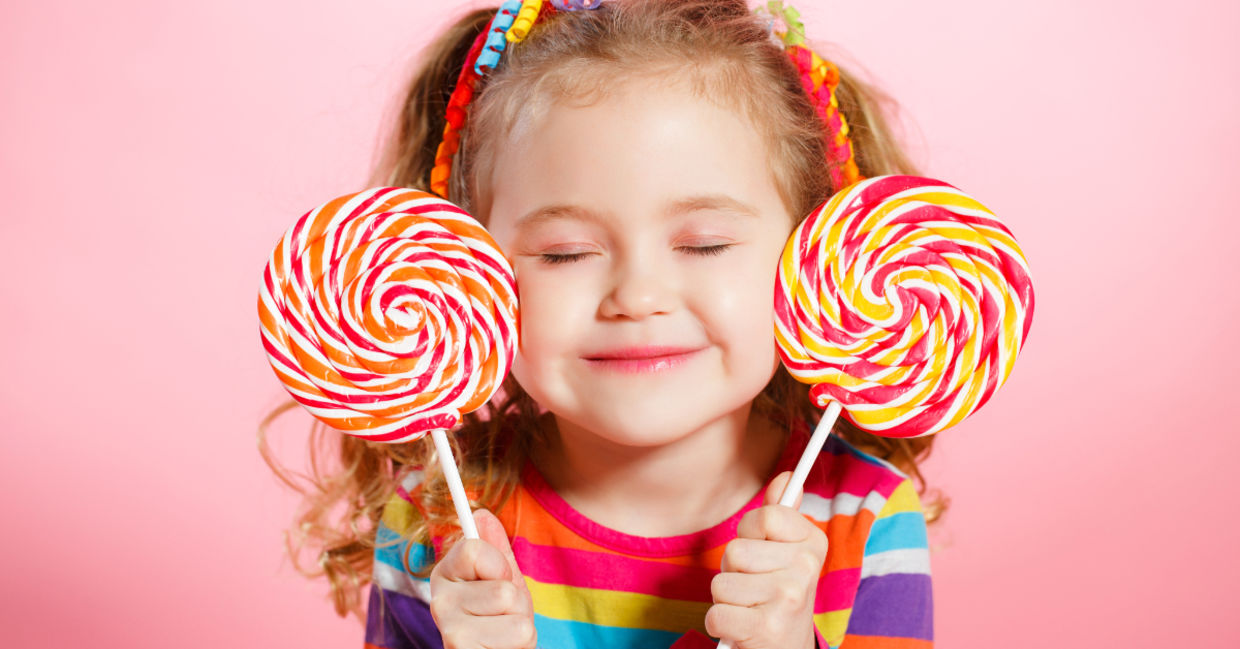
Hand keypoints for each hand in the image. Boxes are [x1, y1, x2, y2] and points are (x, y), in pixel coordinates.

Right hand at [428, 509, 536, 648]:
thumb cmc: (499, 618)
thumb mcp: (501, 579)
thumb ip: (494, 548)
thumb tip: (481, 513)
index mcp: (445, 575)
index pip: (473, 548)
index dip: (498, 564)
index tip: (498, 578)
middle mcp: (439, 602)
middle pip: (504, 587)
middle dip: (518, 602)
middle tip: (503, 615)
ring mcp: (450, 631)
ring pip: (516, 613)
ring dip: (521, 623)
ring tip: (504, 633)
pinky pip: (520, 634)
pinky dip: (521, 644)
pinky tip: (501, 648)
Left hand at [705, 471, 828, 648]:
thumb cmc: (777, 595)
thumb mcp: (785, 553)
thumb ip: (782, 515)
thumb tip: (787, 476)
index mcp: (813, 543)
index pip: (765, 516)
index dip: (751, 535)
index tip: (763, 552)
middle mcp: (806, 569)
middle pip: (735, 551)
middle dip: (733, 572)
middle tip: (753, 588)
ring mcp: (788, 599)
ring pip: (721, 584)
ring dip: (726, 600)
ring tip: (748, 608)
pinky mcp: (767, 629)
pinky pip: (716, 615)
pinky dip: (720, 625)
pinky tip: (742, 629)